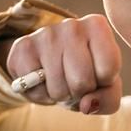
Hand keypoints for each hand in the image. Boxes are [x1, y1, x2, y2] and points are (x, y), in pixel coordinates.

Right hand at [4, 14, 122, 114]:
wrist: (52, 61)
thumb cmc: (88, 72)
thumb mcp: (107, 86)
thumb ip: (108, 100)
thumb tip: (87, 105)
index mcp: (97, 26)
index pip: (108, 69)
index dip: (103, 83)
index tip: (97, 74)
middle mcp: (72, 24)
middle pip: (82, 81)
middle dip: (80, 93)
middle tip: (77, 83)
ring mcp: (45, 34)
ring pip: (59, 89)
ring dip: (61, 96)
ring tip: (61, 81)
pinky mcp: (23, 47)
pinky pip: (36, 89)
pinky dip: (41, 95)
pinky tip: (44, 80)